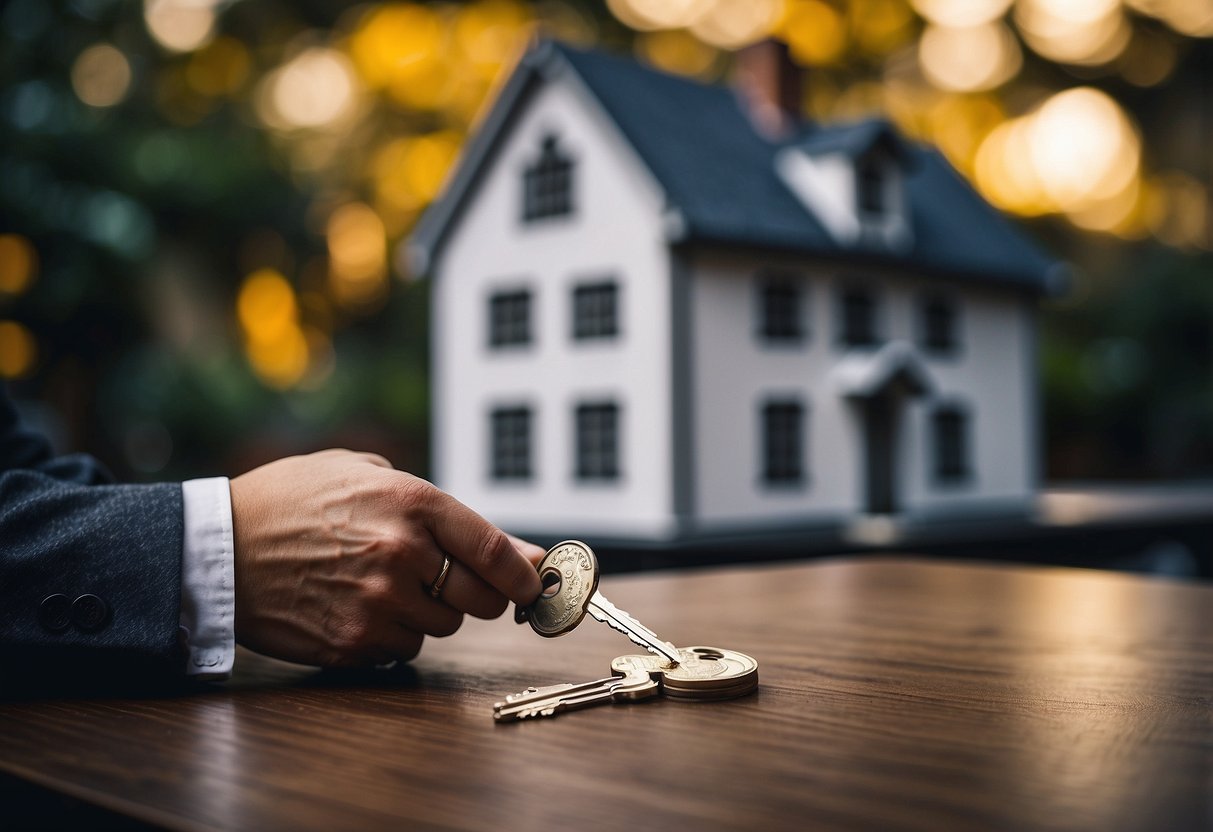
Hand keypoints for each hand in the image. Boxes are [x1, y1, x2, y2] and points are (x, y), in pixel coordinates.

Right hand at [228, 449, 543, 666]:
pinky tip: (357, 607)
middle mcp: (401, 554)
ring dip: (427, 611)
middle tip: (451, 581)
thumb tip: (514, 549)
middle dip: (476, 593)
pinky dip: (392, 635)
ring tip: (381, 584)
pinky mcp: (354, 642)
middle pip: (480, 598)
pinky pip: (404, 650)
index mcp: (411, 503)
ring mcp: (378, 603)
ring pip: (443, 626)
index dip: (523, 573)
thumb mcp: (364, 474)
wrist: (219, 547)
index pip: (494, 550)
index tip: (531, 584)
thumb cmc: (293, 501)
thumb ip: (440, 506)